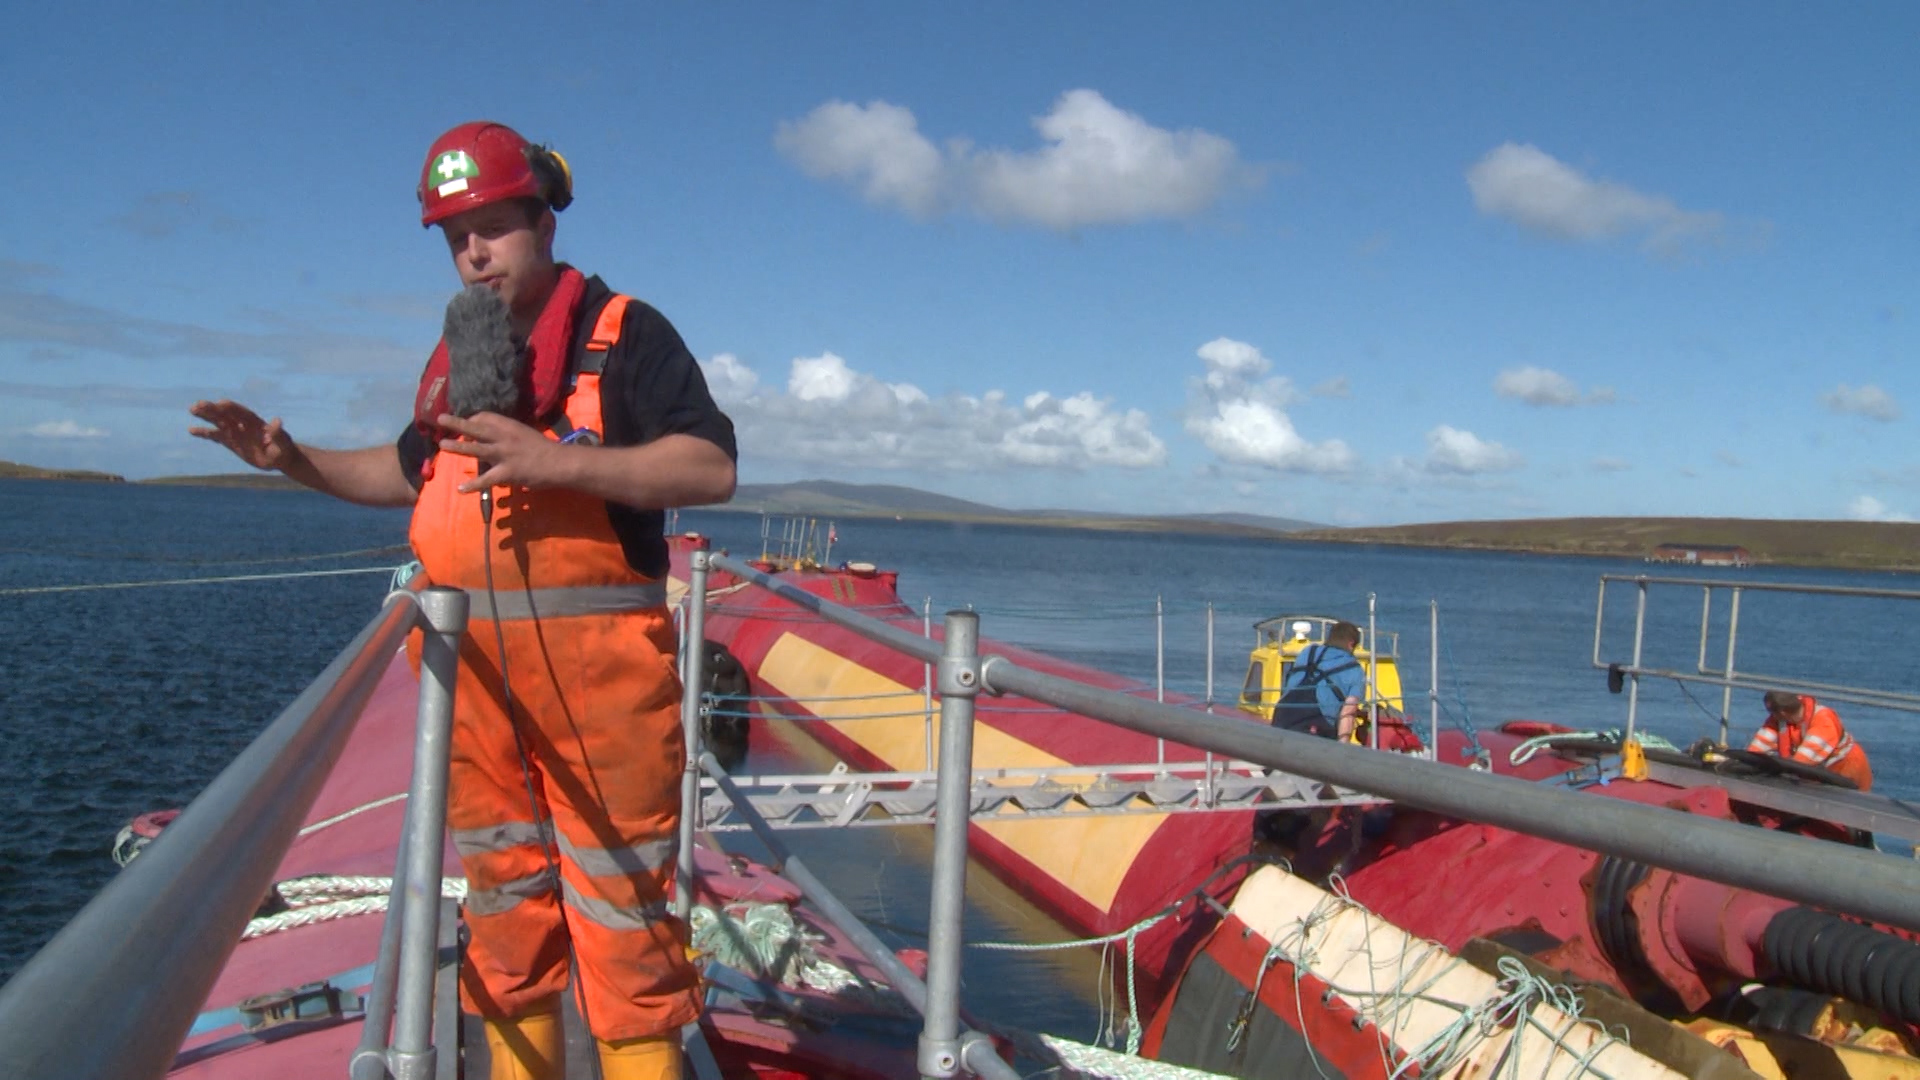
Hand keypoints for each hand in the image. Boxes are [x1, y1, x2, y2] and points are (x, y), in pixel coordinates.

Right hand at [188, 400, 296, 470]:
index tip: (220, 404)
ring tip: (192, 409)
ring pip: (218, 421)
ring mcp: (235, 432)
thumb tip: (277, 421)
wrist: (281, 457)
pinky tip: (191, 430)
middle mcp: (242, 424)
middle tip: (198, 405)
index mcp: (255, 422)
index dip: (231, 408)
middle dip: (213, 409)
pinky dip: (204, 433)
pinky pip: (215, 436)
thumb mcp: (283, 443)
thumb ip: (278, 433)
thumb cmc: (283, 449)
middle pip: (226, 414)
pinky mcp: (230, 441)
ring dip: (206, 416)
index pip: (241, 412)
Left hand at [436, 412, 566, 492]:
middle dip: (457, 423)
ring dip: (459, 448)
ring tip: (443, 446)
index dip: (472, 420)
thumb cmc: (544, 449)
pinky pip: (487, 479)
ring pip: (477, 449)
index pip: (485, 417)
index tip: (466, 426)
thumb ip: (508, 435)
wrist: (560, 463)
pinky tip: (461, 488)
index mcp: (510, 426)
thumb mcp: (525, 434)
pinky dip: (473, 485)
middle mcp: (505, 437)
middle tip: (440, 419)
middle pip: (477, 427)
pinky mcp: (508, 472)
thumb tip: (492, 437)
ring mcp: (505, 455)